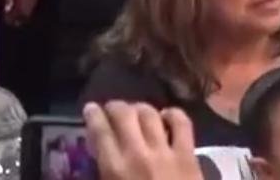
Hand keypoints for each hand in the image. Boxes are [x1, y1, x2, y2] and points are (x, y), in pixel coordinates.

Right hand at [84, 102, 198, 179]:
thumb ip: (107, 176)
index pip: (99, 131)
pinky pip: (182, 124)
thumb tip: (104, 168)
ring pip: (150, 114)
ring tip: (136, 112)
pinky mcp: (189, 157)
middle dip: (115, 107)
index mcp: (114, 170)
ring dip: (140, 109)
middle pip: (124, 114)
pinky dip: (172, 115)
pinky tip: (167, 118)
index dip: (93, 115)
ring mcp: (165, 152)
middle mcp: (137, 154)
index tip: (90, 109)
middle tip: (112, 110)